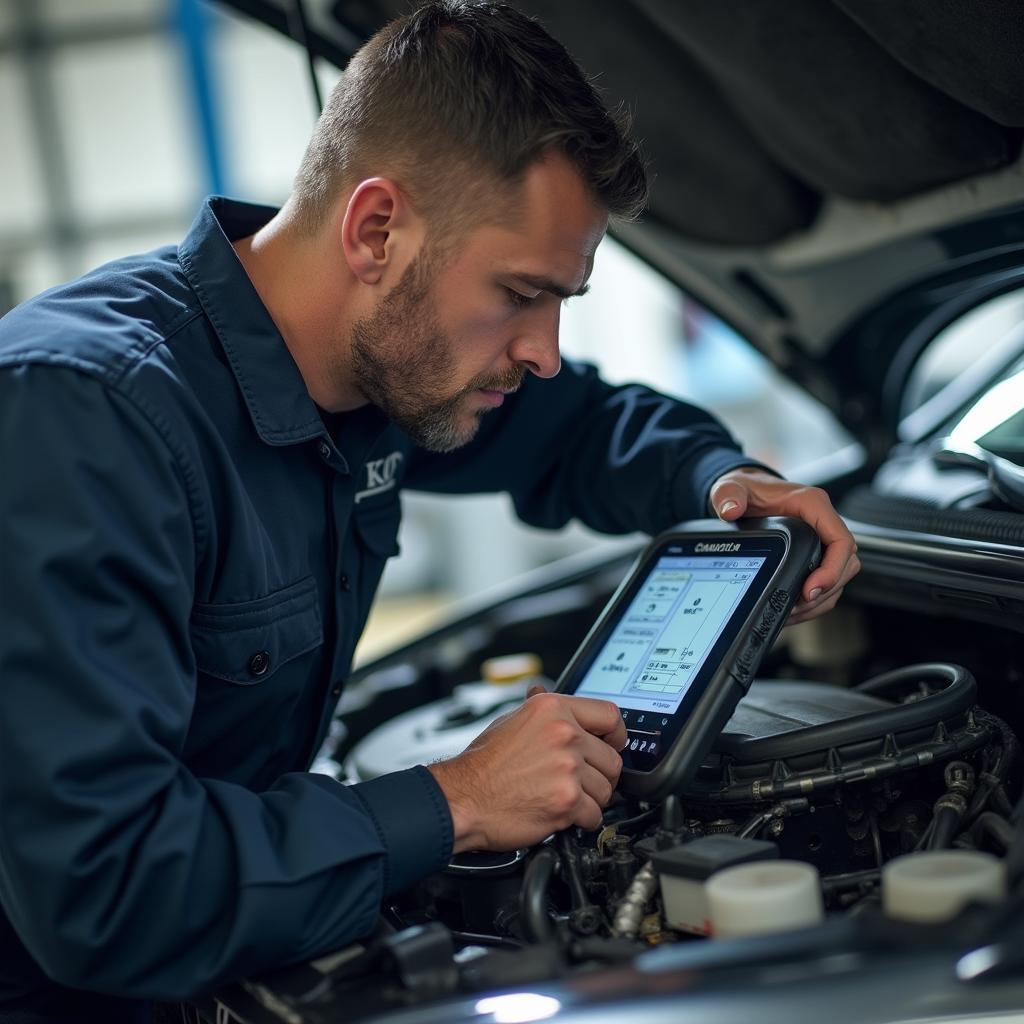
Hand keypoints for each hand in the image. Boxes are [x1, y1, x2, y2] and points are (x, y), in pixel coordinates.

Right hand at [426, 691, 625, 852]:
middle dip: (599, 774)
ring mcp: (567, 767)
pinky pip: (595, 814)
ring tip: (567, 797)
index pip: (610, 715)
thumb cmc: (482, 763)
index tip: (612, 744)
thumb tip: (542, 690)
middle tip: (581, 781)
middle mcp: (564, 733)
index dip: (616, 734)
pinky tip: (563, 814)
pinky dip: (582, 820)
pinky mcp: (567, 800)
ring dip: (591, 799)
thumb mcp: (509, 720)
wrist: (463, 798)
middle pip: (612, 758)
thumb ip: (537, 707)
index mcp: (553, 709)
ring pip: (606, 789)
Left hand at [709, 466, 859, 624]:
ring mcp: (821, 538)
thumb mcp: (731, 488)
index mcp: (811, 504)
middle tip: (799, 604)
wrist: (743, 493)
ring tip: (794, 610)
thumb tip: (731, 509)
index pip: (841, 540)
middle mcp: (822, 521)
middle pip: (846, 562)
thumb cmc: (745, 489)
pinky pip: (827, 579)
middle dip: (826, 589)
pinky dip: (815, 599)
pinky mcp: (816, 552)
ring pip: (840, 575)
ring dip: (822, 598)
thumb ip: (728, 495)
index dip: (833, 569)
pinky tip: (795, 607)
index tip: (811, 589)